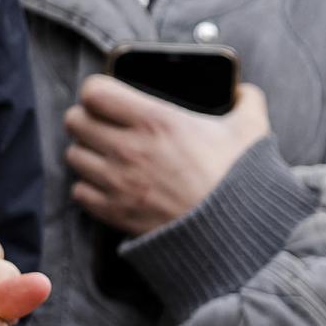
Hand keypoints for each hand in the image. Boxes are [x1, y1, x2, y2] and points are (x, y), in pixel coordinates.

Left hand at [64, 78, 271, 236]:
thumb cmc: (241, 180)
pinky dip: (89, 188)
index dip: (97, 91)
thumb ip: (248, 102)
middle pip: (74, 120)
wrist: (237, 235)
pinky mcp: (115, 211)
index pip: (94, 92)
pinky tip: (108, 185)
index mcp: (155, 121)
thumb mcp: (251, 131)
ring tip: (105, 155)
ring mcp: (118, 182)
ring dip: (87, 153)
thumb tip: (244, 91)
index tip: (107, 97)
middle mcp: (129, 148)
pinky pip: (79, 192)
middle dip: (86, 119)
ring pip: (73, 155)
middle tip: (102, 125)